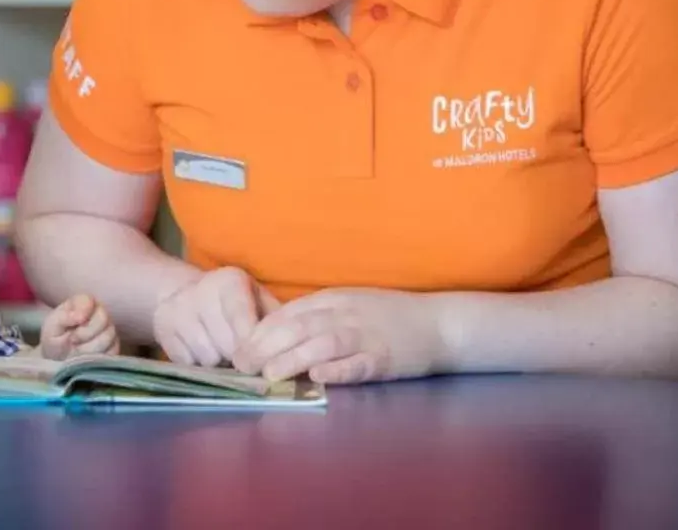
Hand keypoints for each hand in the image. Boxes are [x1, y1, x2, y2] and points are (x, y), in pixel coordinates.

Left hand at [40, 293, 119, 359]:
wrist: (59, 360)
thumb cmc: (55, 339)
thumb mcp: (51, 327)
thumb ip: (63, 317)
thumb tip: (81, 317)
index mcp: (83, 303)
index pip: (89, 301)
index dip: (82, 313)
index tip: (71, 326)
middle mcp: (100, 312)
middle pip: (103, 318)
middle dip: (85, 333)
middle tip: (72, 340)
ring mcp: (109, 329)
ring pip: (108, 336)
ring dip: (89, 347)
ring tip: (77, 350)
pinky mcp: (114, 346)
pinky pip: (113, 350)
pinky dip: (97, 356)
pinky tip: (87, 357)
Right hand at [153, 266, 279, 367]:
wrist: (183, 293)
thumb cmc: (234, 303)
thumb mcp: (259, 301)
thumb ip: (277, 323)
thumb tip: (297, 352)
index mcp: (230, 281)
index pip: (245, 326)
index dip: (255, 350)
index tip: (261, 363)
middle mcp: (201, 290)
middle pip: (227, 347)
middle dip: (238, 359)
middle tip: (243, 359)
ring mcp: (178, 309)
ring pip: (207, 358)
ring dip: (218, 364)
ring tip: (221, 354)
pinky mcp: (162, 328)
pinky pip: (186, 363)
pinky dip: (197, 366)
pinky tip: (201, 352)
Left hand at [232, 289, 445, 384]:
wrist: (439, 323)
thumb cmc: (389, 316)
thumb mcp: (348, 306)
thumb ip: (316, 316)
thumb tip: (277, 332)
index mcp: (333, 300)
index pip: (288, 313)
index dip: (260, 331)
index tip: (237, 348)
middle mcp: (345, 314)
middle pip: (299, 327)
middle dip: (266, 346)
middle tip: (242, 365)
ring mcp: (366, 335)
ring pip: (323, 344)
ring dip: (293, 358)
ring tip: (269, 374)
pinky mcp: (385, 358)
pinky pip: (358, 364)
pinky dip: (337, 370)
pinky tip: (319, 377)